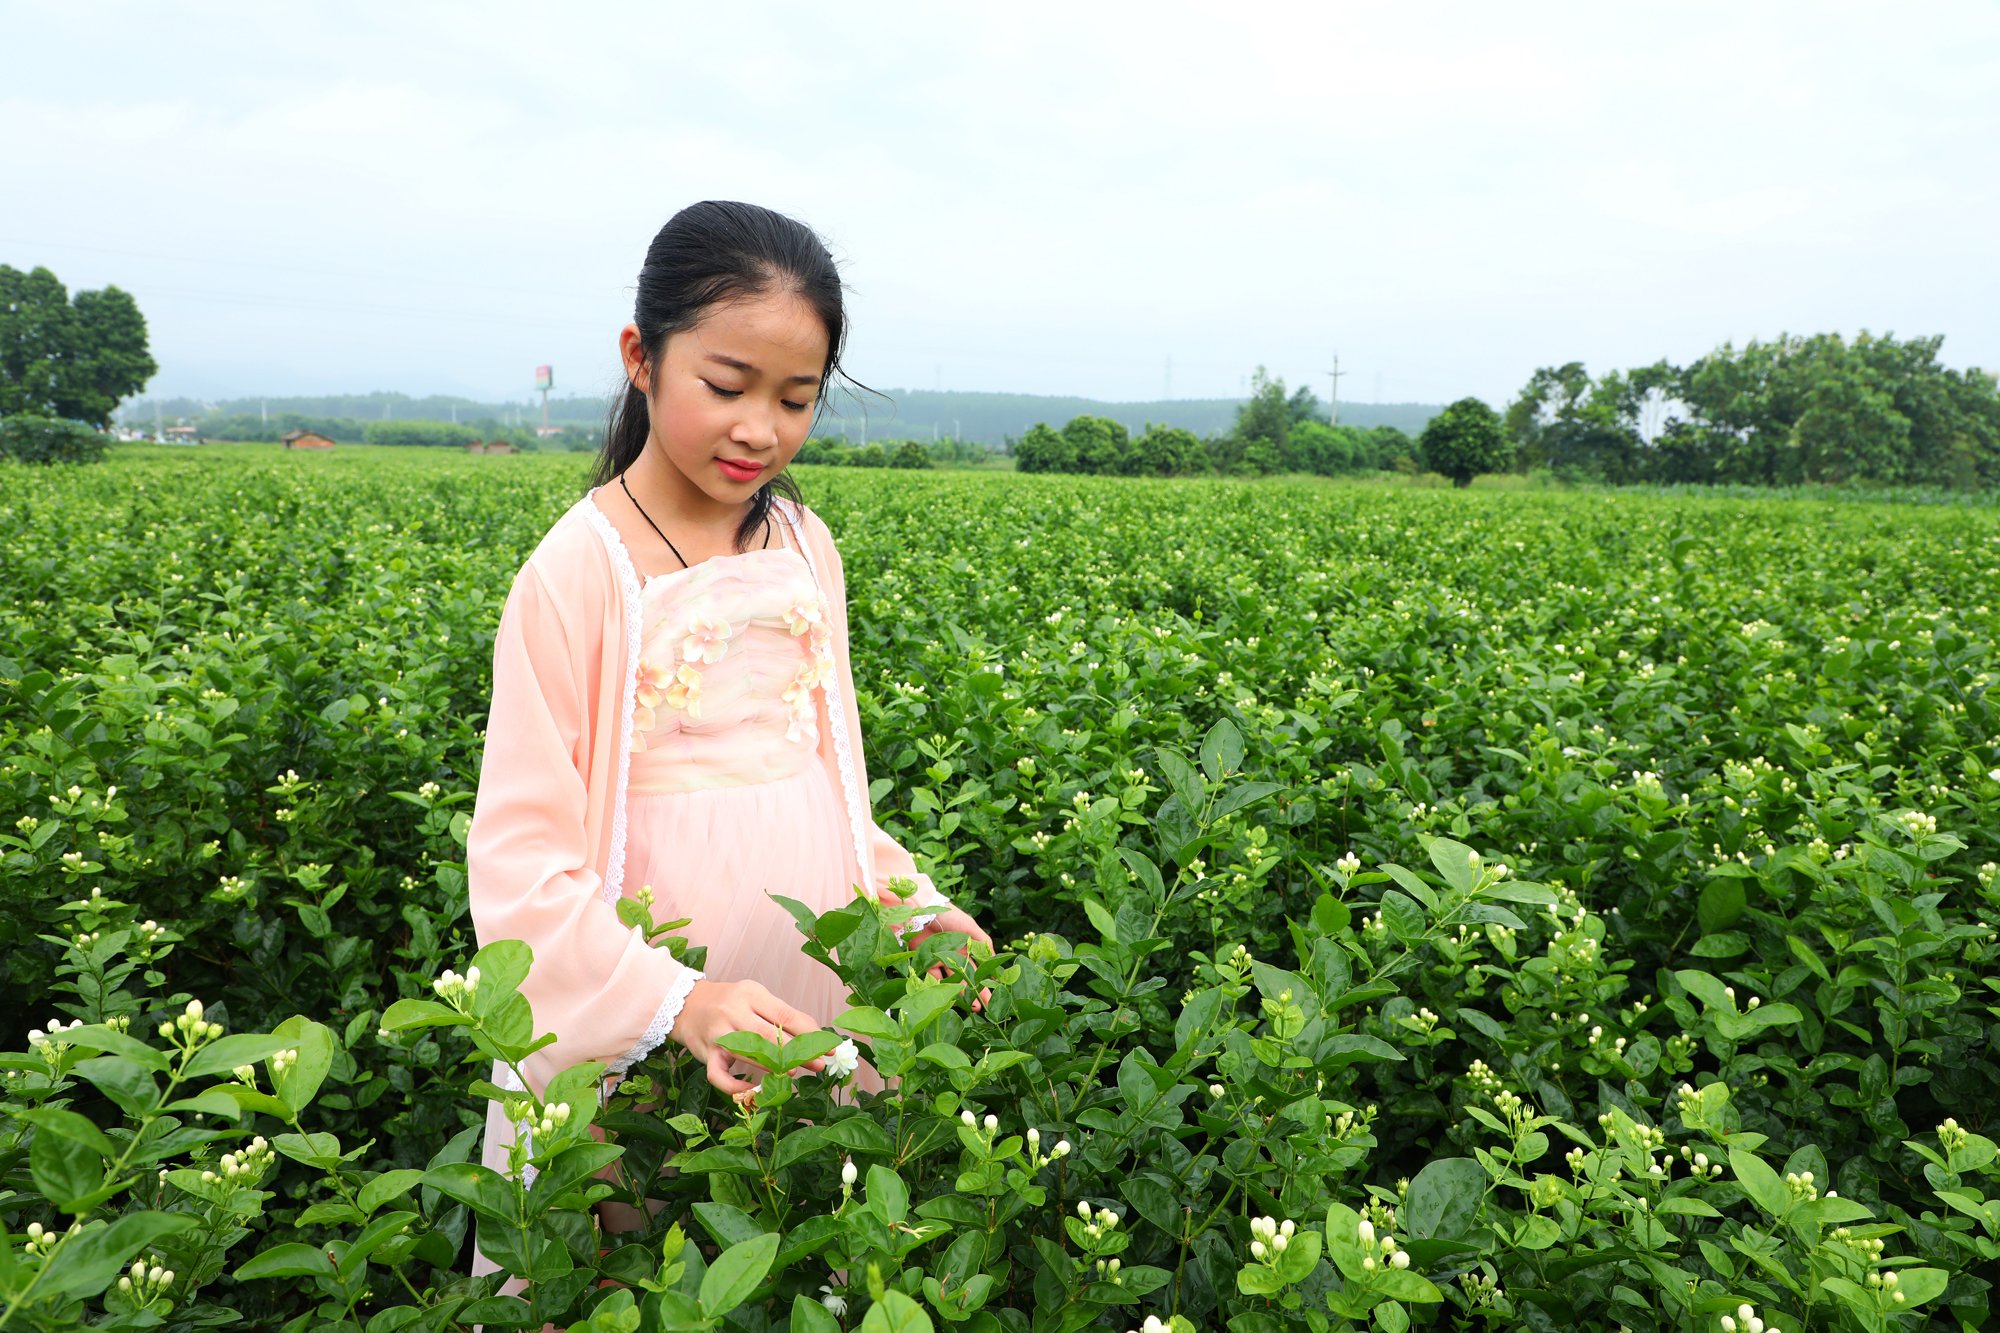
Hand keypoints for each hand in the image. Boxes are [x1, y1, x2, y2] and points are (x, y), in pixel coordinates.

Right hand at [672, 978, 826, 1096]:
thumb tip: (814, 1034)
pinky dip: (736, 1087)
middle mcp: (733, 1012)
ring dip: (773, 1068)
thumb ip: (781, 1014)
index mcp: (751, 994)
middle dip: (797, 1052)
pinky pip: (719, 1076)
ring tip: (792, 1074)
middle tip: (819, 1065)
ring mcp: (718, 1034)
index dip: (810, 1033)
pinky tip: (752, 1091)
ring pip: (748, 1054)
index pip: (785, 1014)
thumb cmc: (729, 1002)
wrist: (686, 1003)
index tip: (829, 1047)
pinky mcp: (706, 1054)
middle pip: (769, 1035)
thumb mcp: (755, 997)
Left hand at [879, 892, 993, 1012]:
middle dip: (975, 991)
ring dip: (959, 991)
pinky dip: (939, 984)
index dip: (986, 980)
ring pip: (951, 978)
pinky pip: (933, 976)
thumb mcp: (969, 926)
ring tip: (967, 1005)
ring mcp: (940, 958)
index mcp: (967, 945)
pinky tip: (947, 994)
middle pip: (967, 975)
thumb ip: (983, 942)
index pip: (979, 966)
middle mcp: (955, 953)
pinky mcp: (925, 960)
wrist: (920, 910)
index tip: (993, 993)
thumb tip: (995, 959)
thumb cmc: (948, 915)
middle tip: (982, 1007)